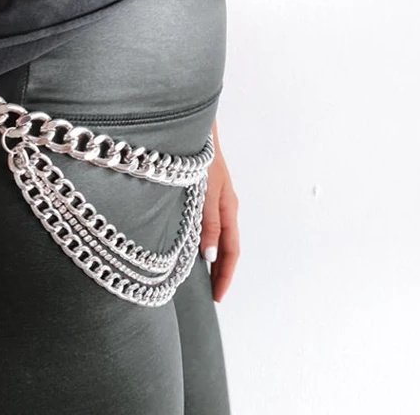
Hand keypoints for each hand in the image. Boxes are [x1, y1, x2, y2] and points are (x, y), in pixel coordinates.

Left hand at [199, 120, 239, 302]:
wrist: (194, 124)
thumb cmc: (201, 154)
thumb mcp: (205, 191)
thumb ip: (208, 222)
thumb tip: (210, 256)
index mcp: (229, 207)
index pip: (231, 250)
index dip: (226, 275)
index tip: (218, 297)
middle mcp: (224, 204)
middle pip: (225, 245)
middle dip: (219, 270)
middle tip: (208, 293)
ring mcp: (214, 196)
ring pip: (215, 235)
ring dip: (210, 256)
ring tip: (198, 276)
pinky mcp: (202, 189)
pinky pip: (206, 222)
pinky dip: (201, 238)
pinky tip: (188, 242)